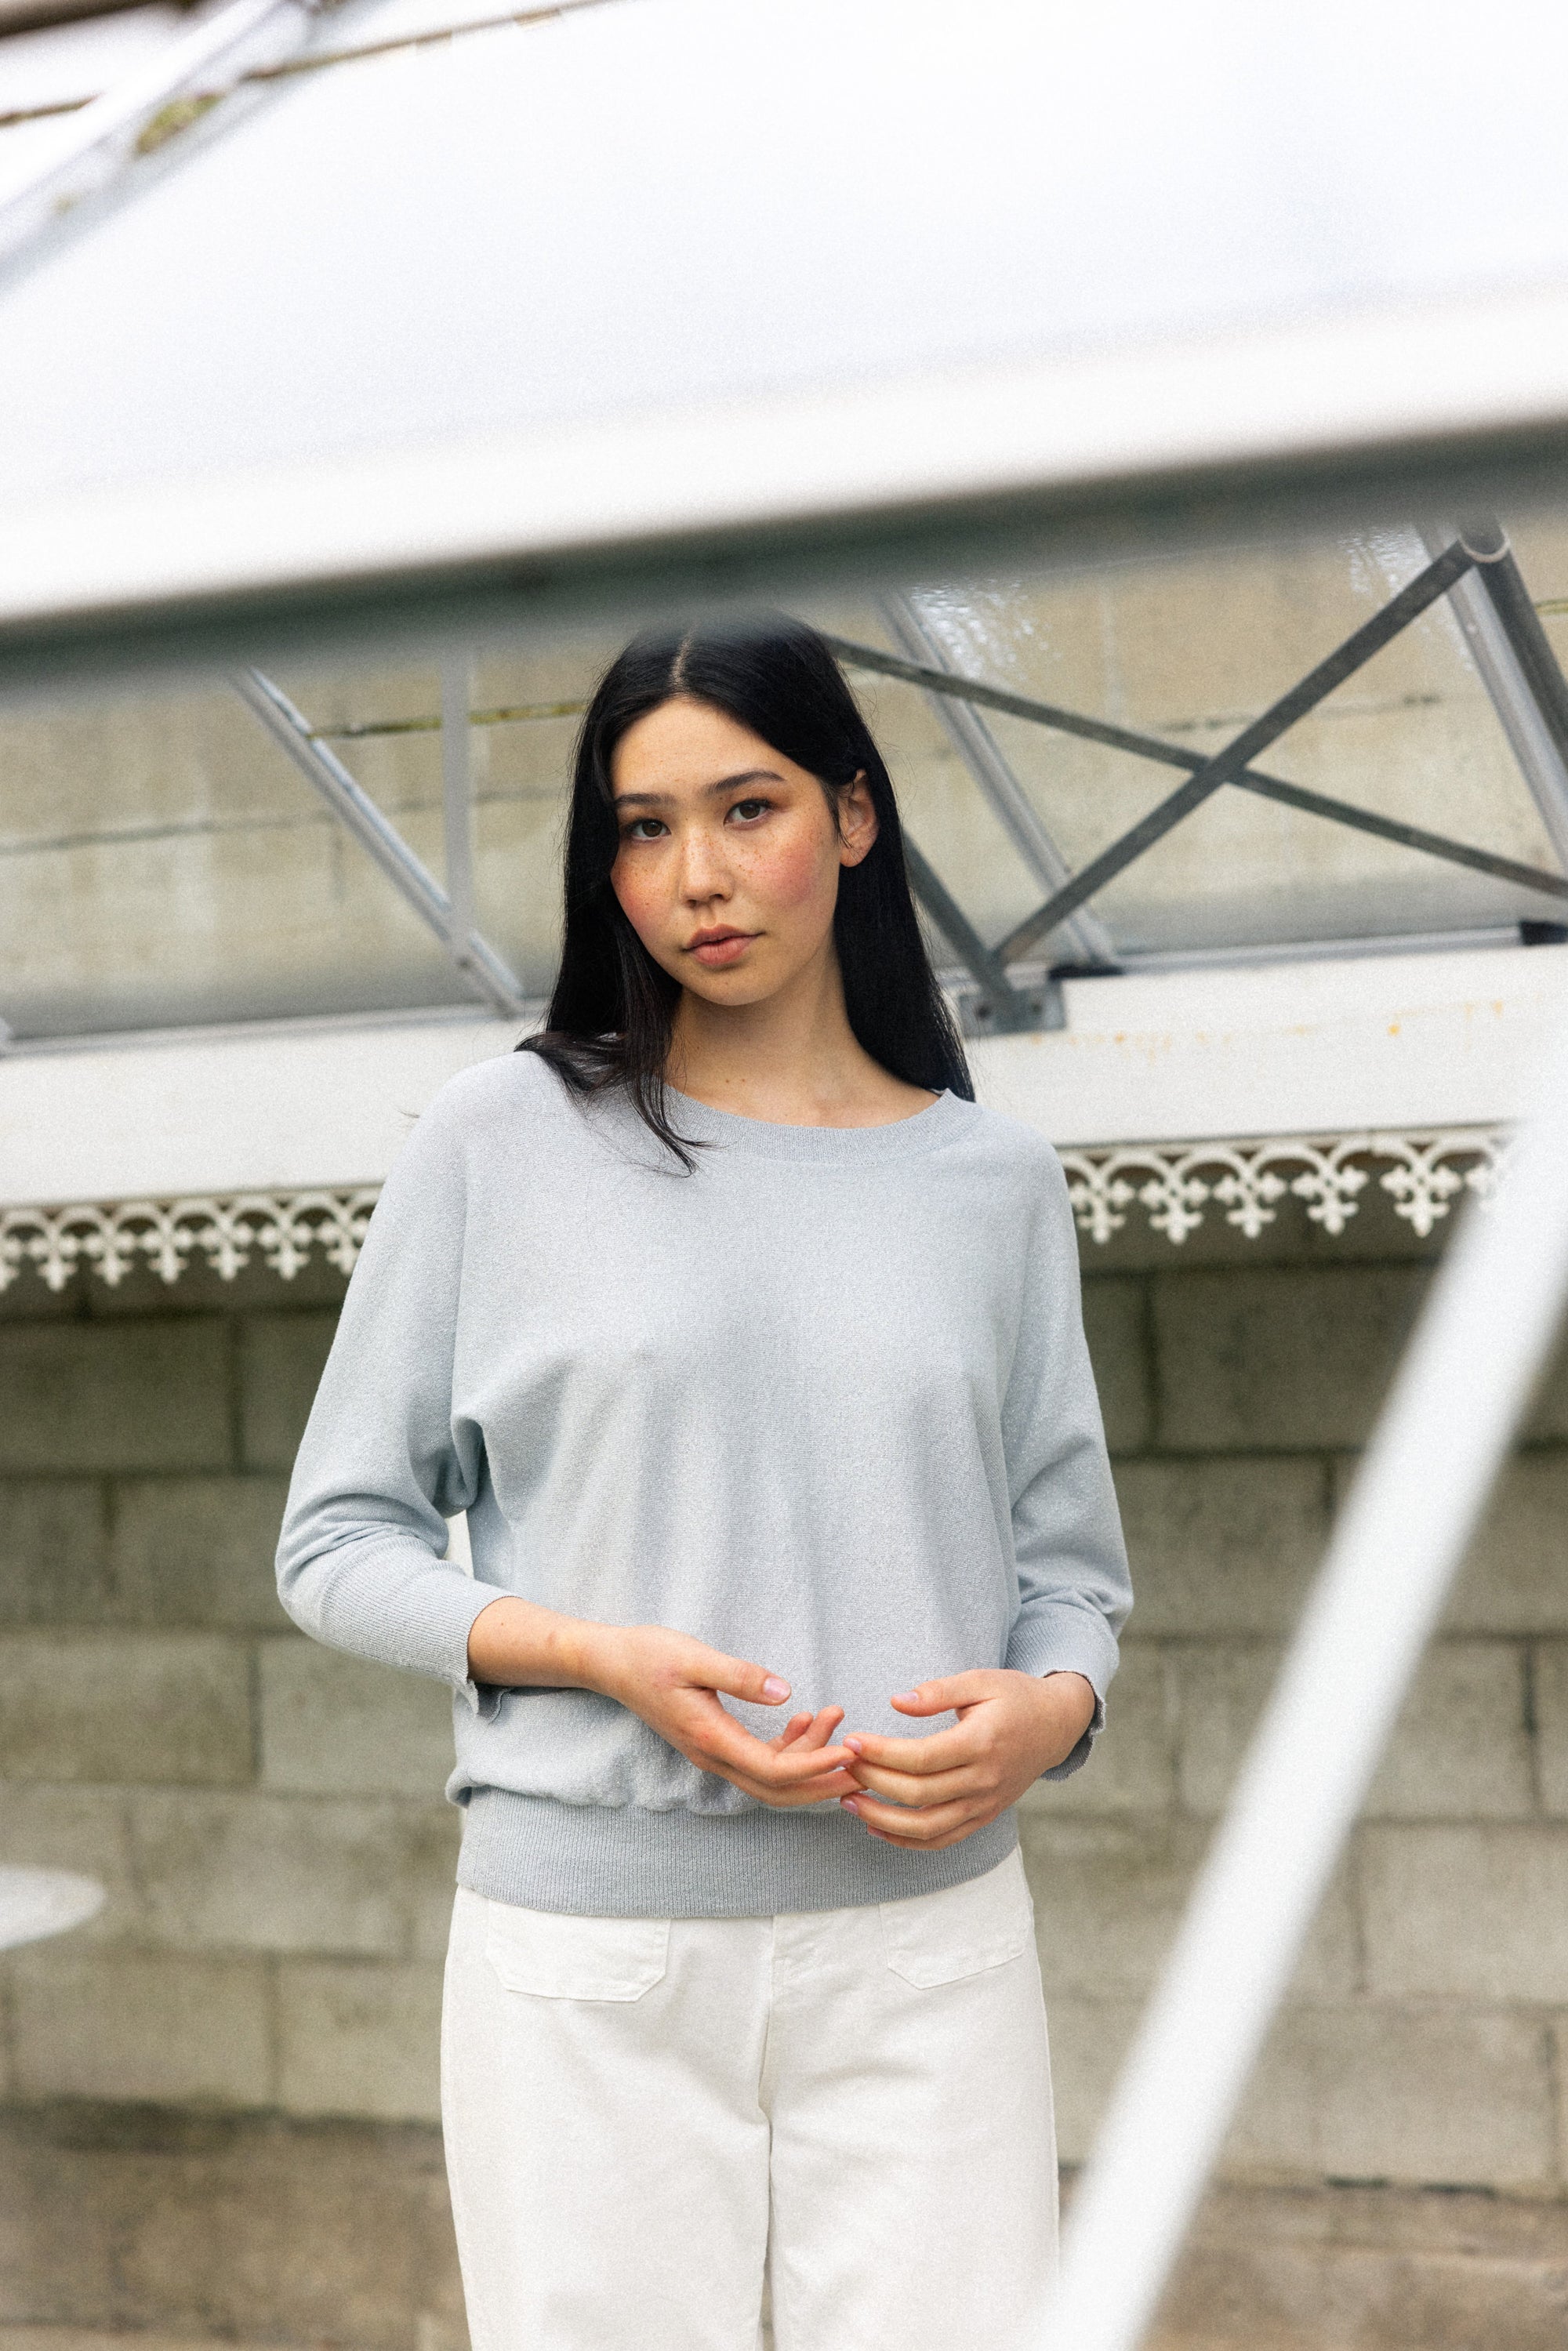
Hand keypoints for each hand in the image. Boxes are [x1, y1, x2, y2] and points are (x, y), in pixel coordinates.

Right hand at [587, 1623, 857, 1808]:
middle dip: (824, 1780)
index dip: (815, 1766)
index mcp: (711, 1739)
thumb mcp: (695, 1657)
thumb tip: (785, 1692)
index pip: (773, 1770)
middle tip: (865, 1761)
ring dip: (810, 1758)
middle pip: (778, 1790)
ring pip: (771, 1778)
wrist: (611, 1663)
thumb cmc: (649, 1656)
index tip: (850, 1750)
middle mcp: (713, 1757)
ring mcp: (713, 1754)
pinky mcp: (715, 1742)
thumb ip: (740, 1676)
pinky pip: (760, 1761)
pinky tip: (805, 1719)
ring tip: (838, 1720)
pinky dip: (790, 1748)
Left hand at [837, 1670, 1096, 1850]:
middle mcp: (984, 1780)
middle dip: (873, 1781)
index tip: (852, 1741)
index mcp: (982, 1742)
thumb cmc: (1014, 1697)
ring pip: (927, 1827)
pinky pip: (942, 1839)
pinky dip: (907, 1841)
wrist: (1055, 1726)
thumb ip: (939, 1691)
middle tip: (843, 1765)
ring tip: (848, 1802)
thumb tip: (897, 1702)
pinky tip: (877, 1829)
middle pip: (919, 1793)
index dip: (882, 1753)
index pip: (923, 1757)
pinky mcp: (983, 1816)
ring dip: (882, 1819)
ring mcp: (985, 1803)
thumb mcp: (981, 1680)